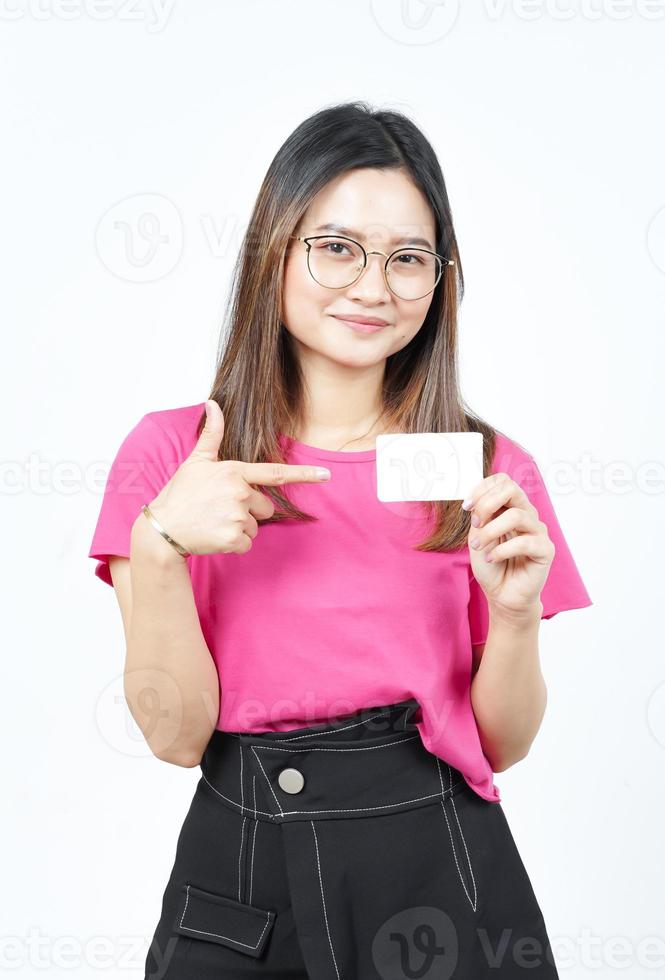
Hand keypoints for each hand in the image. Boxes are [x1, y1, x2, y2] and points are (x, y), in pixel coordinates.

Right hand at [145, 400, 330, 555]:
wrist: (162, 529)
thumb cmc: (180, 494)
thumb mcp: (196, 461)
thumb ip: (212, 434)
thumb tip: (213, 403)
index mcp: (234, 472)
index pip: (276, 473)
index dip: (304, 474)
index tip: (327, 475)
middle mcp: (239, 493)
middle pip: (266, 507)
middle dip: (249, 511)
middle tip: (221, 509)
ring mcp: (237, 516)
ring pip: (256, 527)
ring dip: (240, 528)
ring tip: (214, 522)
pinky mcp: (234, 538)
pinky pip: (247, 544)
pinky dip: (234, 544)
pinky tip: (214, 536)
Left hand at [462, 472, 554, 615]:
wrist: (502, 595)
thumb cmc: (491, 565)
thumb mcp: (478, 536)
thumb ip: (480, 517)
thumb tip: (477, 501)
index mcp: (511, 508)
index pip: (503, 481)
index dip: (482, 488)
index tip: (467, 506)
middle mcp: (527, 515)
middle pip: (512, 489)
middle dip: (487, 503)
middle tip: (475, 523)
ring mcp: (538, 531)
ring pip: (516, 516)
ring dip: (491, 531)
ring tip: (479, 547)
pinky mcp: (545, 550)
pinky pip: (524, 542)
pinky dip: (502, 550)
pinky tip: (493, 559)